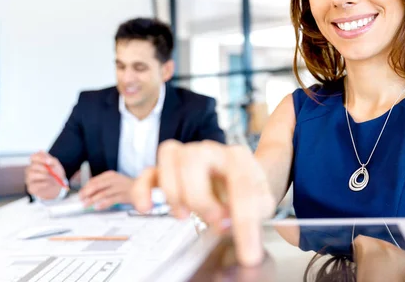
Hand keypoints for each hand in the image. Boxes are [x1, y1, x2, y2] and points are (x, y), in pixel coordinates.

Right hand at [25, 151, 65, 199]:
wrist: (57, 186)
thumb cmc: (55, 173)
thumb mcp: (55, 164)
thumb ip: (49, 158)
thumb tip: (41, 150)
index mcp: (36, 162)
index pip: (33, 157)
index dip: (40, 158)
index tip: (49, 161)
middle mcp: (30, 170)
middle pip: (32, 166)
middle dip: (43, 168)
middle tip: (51, 171)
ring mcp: (29, 179)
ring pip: (31, 175)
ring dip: (42, 176)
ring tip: (50, 177)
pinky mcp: (31, 187)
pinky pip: (34, 185)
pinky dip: (43, 184)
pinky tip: (48, 183)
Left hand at [79, 171, 133, 209]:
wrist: (141, 188)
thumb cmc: (124, 186)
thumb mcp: (112, 182)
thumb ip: (102, 185)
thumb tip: (88, 192)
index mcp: (110, 175)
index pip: (94, 180)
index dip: (86, 187)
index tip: (80, 193)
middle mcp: (114, 179)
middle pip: (97, 186)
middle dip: (87, 193)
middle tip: (81, 199)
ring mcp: (119, 187)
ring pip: (102, 193)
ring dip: (92, 200)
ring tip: (86, 204)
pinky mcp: (123, 195)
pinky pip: (111, 200)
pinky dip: (103, 204)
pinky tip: (98, 207)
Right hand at [132, 139, 275, 265]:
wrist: (242, 176)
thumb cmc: (249, 189)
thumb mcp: (261, 202)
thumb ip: (252, 215)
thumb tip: (231, 230)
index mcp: (239, 158)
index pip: (241, 185)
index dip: (244, 222)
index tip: (247, 252)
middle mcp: (211, 151)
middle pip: (194, 159)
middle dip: (201, 198)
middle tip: (213, 222)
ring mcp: (188, 156)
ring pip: (170, 156)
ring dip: (173, 191)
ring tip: (185, 215)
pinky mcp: (168, 171)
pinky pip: (148, 172)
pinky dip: (142, 189)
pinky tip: (147, 208)